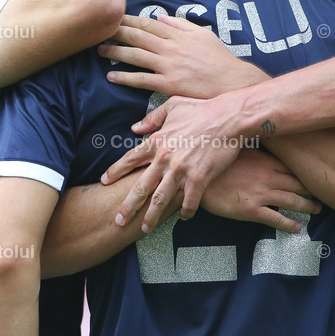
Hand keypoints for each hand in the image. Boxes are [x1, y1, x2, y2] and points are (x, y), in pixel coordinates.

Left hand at [100, 14, 267, 98]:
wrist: (232, 81)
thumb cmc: (219, 59)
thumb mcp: (203, 34)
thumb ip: (181, 24)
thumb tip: (161, 17)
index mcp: (178, 35)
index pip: (149, 24)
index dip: (130, 20)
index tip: (115, 17)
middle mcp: (171, 48)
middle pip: (138, 37)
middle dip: (117, 32)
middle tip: (100, 30)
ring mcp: (169, 66)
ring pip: (136, 56)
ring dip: (115, 52)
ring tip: (99, 51)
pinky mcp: (169, 84)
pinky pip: (142, 80)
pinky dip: (125, 77)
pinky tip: (111, 76)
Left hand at [102, 95, 243, 230]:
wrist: (229, 117)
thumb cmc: (202, 109)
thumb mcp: (173, 106)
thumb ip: (152, 118)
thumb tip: (135, 128)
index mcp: (157, 141)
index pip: (130, 159)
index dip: (115, 172)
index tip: (105, 182)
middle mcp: (165, 158)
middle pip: (141, 187)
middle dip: (128, 206)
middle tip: (119, 220)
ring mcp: (181, 170)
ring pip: (161, 200)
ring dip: (152, 217)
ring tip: (145, 229)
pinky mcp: (199, 179)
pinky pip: (188, 202)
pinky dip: (184, 212)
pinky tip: (182, 217)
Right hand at [203, 149, 320, 231]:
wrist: (196, 179)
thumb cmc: (215, 163)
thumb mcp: (237, 151)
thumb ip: (254, 152)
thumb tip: (263, 147)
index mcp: (265, 162)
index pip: (294, 166)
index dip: (308, 171)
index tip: (318, 173)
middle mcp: (268, 177)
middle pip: (298, 183)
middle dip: (313, 189)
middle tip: (324, 193)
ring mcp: (261, 194)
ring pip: (293, 201)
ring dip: (308, 206)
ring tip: (316, 210)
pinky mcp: (251, 210)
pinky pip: (276, 219)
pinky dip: (289, 225)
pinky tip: (297, 228)